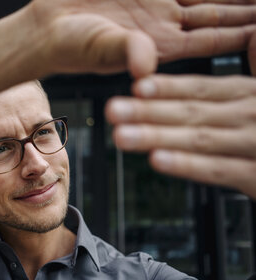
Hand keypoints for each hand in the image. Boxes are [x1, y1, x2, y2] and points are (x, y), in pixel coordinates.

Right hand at [31, 0, 255, 77]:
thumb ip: (127, 51)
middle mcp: (166, 24)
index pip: (216, 38)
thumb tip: (146, 64)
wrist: (49, 27)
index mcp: (163, 45)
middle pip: (220, 14)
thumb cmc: (71, 46)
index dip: (247, 33)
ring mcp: (157, 4)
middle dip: (249, 9)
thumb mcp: (101, 48)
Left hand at [105, 74, 255, 198]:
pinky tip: (158, 161)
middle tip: (112, 111)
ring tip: (121, 136)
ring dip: (157, 138)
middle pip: (194, 112)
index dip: (169, 87)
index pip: (203, 88)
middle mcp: (252, 116)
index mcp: (251, 96)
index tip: (137, 86)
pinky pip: (219, 171)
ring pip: (200, 139)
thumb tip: (254, 35)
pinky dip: (189, 166)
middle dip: (149, 112)